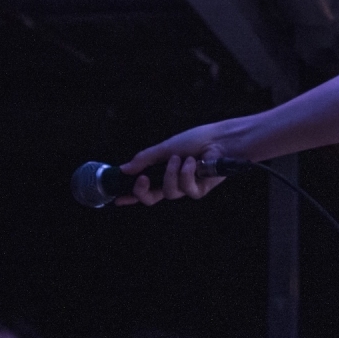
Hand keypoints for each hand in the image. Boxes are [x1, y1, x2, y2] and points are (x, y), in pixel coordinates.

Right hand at [114, 137, 232, 205]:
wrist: (220, 139)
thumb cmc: (196, 139)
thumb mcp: (165, 148)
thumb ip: (145, 159)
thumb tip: (124, 168)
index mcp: (164, 171)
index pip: (145, 187)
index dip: (132, 195)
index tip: (118, 198)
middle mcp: (174, 181)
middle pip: (153, 198)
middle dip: (143, 192)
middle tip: (143, 179)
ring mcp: (187, 187)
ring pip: (170, 193)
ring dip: (172, 174)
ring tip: (180, 158)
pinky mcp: (200, 190)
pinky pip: (187, 190)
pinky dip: (187, 175)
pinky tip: (193, 163)